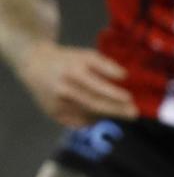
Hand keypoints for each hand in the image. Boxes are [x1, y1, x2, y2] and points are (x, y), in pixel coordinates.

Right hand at [18, 43, 136, 126]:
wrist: (36, 65)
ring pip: (87, 115)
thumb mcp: (87, 55)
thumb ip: (106, 64)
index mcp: (73, 73)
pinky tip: (101, 114)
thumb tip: (124, 76)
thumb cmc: (68, 60)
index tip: (130, 98)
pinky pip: (77, 121)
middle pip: (93, 105)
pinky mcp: (53, 114)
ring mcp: (56, 104)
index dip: (113, 94)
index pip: (96, 87)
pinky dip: (92, 119)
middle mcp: (63, 90)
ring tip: (122, 111)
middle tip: (134, 114)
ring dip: (107, 115)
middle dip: (116, 110)